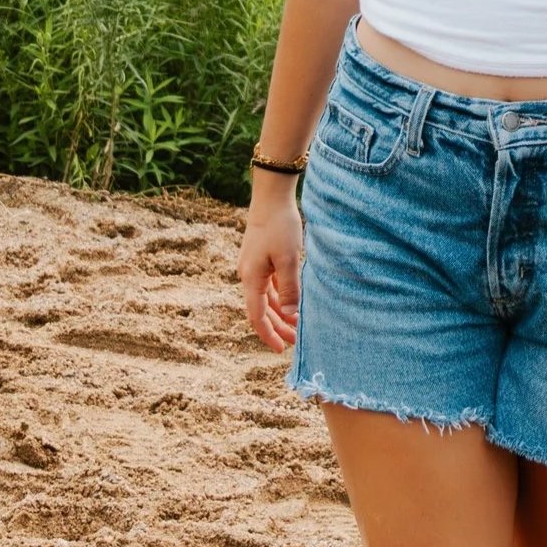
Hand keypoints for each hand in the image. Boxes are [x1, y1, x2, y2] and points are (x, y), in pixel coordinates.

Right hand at [239, 175, 303, 349]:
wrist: (271, 197)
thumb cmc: (280, 226)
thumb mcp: (289, 258)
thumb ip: (290, 288)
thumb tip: (290, 316)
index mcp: (251, 278)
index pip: (257, 316)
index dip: (268, 334)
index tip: (281, 349)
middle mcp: (248, 275)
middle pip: (261, 310)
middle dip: (278, 327)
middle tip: (296, 341)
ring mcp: (254, 267)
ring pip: (266, 298)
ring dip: (280, 313)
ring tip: (297, 325)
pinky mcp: (262, 258)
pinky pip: (270, 286)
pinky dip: (281, 297)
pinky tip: (293, 302)